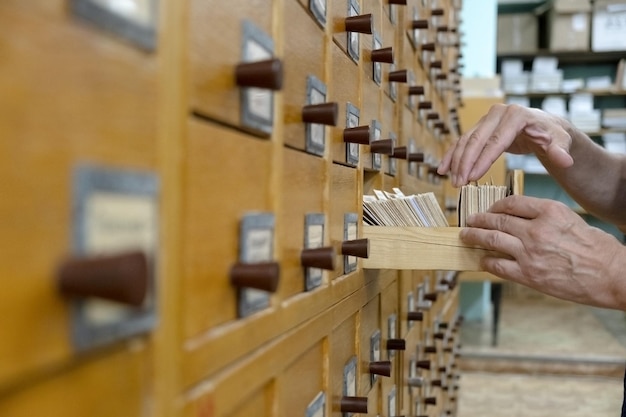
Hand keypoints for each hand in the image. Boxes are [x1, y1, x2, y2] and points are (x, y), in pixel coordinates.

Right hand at [438, 104, 573, 186]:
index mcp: (516, 115)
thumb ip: (559, 151)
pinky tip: (443, 170)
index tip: (473, 178)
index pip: (496, 140)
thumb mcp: (560, 142)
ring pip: (466, 141)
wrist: (545, 127)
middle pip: (476, 140)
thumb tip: (564, 160)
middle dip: (465, 163)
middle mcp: (498, 113)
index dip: (483, 160)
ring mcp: (486, 119)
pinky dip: (452, 155)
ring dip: (457, 162)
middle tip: (459, 184)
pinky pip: (462, 141)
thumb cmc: (553, 136)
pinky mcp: (480, 127)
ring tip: (454, 182)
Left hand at [460, 195, 625, 308]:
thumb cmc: (596, 247)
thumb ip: (543, 217)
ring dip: (474, 236)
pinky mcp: (528, 275)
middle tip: (469, 220)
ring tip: (466, 235)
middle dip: (479, 219)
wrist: (611, 275)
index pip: (511, 202)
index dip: (495, 205)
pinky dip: (486, 261)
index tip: (489, 208)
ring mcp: (529, 253)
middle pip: (497, 219)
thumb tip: (520, 218)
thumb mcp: (570, 219)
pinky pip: (497, 265)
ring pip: (491, 239)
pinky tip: (482, 259)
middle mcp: (535, 230)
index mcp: (549, 211)